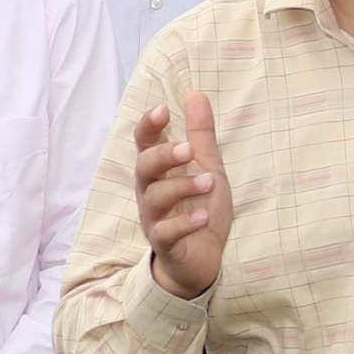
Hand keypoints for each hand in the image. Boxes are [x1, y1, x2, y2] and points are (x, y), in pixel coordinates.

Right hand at [136, 95, 227, 298]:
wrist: (203, 259)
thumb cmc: (199, 208)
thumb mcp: (207, 167)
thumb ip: (200, 135)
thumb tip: (196, 94)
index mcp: (159, 171)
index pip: (145, 143)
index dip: (148, 126)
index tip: (161, 110)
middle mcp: (150, 192)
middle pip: (143, 167)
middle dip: (163, 156)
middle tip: (188, 150)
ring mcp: (154, 218)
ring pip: (155, 198)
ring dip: (182, 187)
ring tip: (209, 182)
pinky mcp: (165, 244)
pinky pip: (166, 233)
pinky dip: (184, 223)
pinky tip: (203, 216)